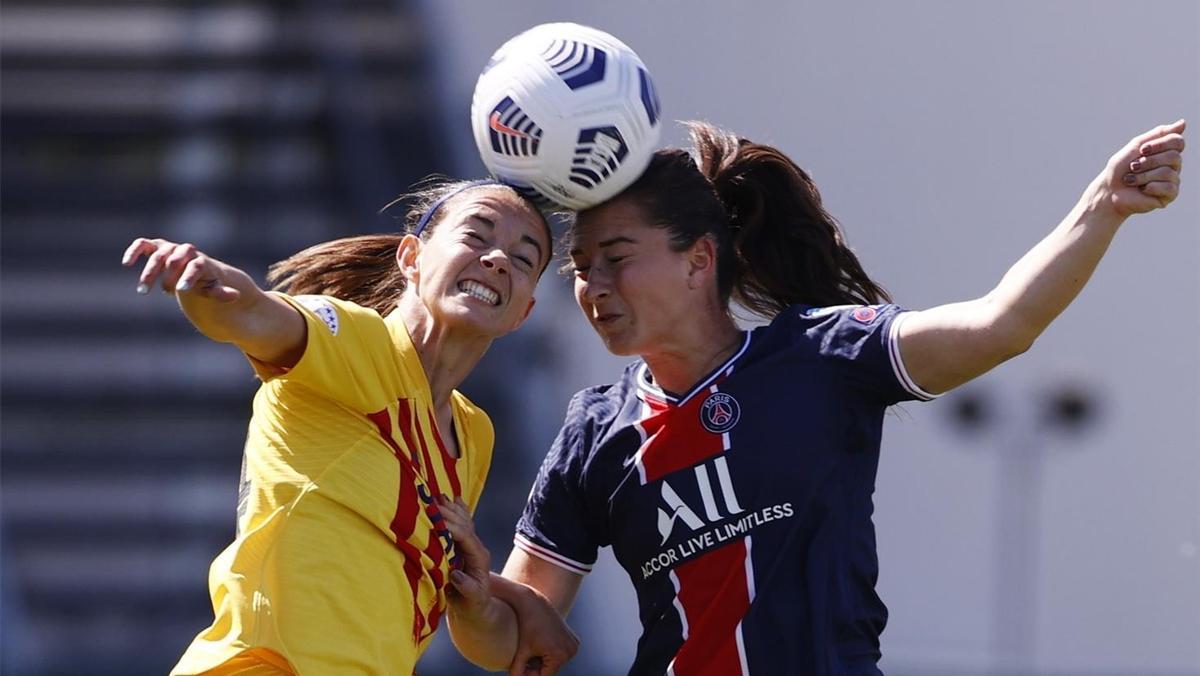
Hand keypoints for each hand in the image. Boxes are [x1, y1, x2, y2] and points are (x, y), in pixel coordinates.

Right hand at [122, 237, 240, 301]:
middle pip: (174, 260)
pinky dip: (135, 251)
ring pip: (157, 255)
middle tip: (165, 293)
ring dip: (149, 272)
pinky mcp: (155, 247)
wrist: (192, 270)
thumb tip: (236, 295)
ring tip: (143, 291)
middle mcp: (185, 251)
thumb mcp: (214, 289)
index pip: (195, 266)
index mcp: (200, 261)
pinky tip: (127, 263)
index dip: (189, 277)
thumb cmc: (204, 281)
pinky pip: (143, 245)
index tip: (182, 290)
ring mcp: (169, 248)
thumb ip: (221, 293)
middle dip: (168, 277)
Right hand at [438, 496, 493, 613]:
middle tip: (432, 501)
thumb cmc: (472, 606)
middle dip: (449, 513)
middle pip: (464, 525)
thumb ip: (467, 588)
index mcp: (479, 558)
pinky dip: (458, 511)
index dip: (451, 526)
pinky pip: (463, 524)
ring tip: (440, 496)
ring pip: (464, 521)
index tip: (436, 518)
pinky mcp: (465, 546)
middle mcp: (477, 548)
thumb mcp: (471, 601)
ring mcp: (472, 545)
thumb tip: (457, 576)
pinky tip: (455, 499)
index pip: (465, 536)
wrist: (475, 607)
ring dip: (452, 508)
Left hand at [507, 588, 578, 675]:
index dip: (532, 675)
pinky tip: (541, 642)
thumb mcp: (521, 650)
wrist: (534, 603)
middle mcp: (571, 651)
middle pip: (551, 670)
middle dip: (538, 667)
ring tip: (532, 648)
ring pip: (555, 662)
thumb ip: (517, 669)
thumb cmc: (526, 625)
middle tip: (525, 657)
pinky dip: (550, 653)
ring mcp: (574, 645)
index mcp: (560, 655)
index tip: (522, 668)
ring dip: (543, 661)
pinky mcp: (574, 640)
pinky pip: (560, 653)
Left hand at [1097, 119, 1184, 216]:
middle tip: (1132, 167)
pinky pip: (1168, 188)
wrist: (1109, 191)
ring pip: (1167, 172)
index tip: (1142, 150)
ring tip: (1130, 180)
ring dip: (1142, 176)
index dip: (1160, 144)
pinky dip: (1150, 187)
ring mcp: (1173, 180)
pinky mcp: (1170, 195)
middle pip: (1173, 156)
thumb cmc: (1121, 168)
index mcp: (1167, 151)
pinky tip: (1141, 190)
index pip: (1177, 141)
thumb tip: (1183, 123)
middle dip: (1148, 162)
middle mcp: (1174, 165)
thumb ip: (1159, 133)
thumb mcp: (1137, 146)